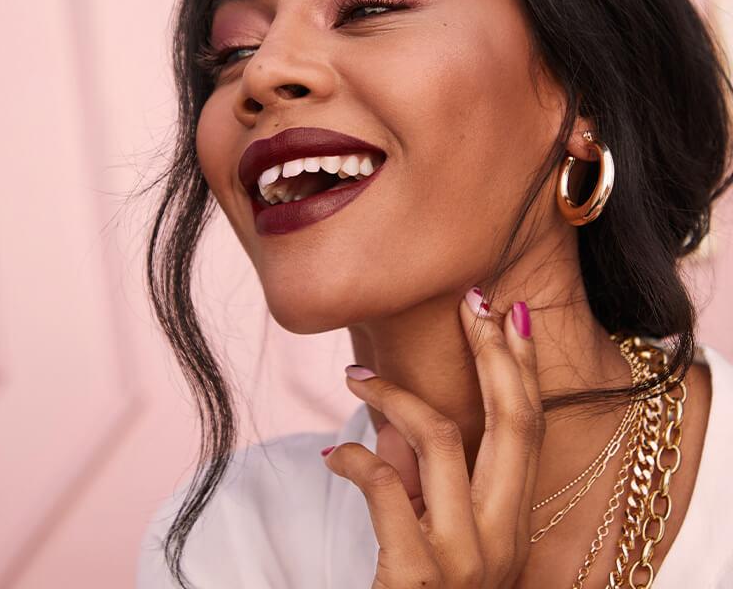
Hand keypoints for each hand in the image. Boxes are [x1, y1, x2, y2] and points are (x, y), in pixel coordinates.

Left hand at [322, 293, 544, 587]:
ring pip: (445, 439)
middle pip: (514, 422)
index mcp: (514, 524)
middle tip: (471, 301)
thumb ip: (447, 486)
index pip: (531, 428)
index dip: (523, 365)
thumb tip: (412, 417)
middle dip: (494, 352)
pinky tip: (332, 455)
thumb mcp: (453, 541)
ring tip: (356, 379)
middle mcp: (504, 539)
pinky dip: (355, 460)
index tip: (507, 312)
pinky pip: (385, 488)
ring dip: (396, 395)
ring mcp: (466, 561)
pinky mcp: (417, 578)